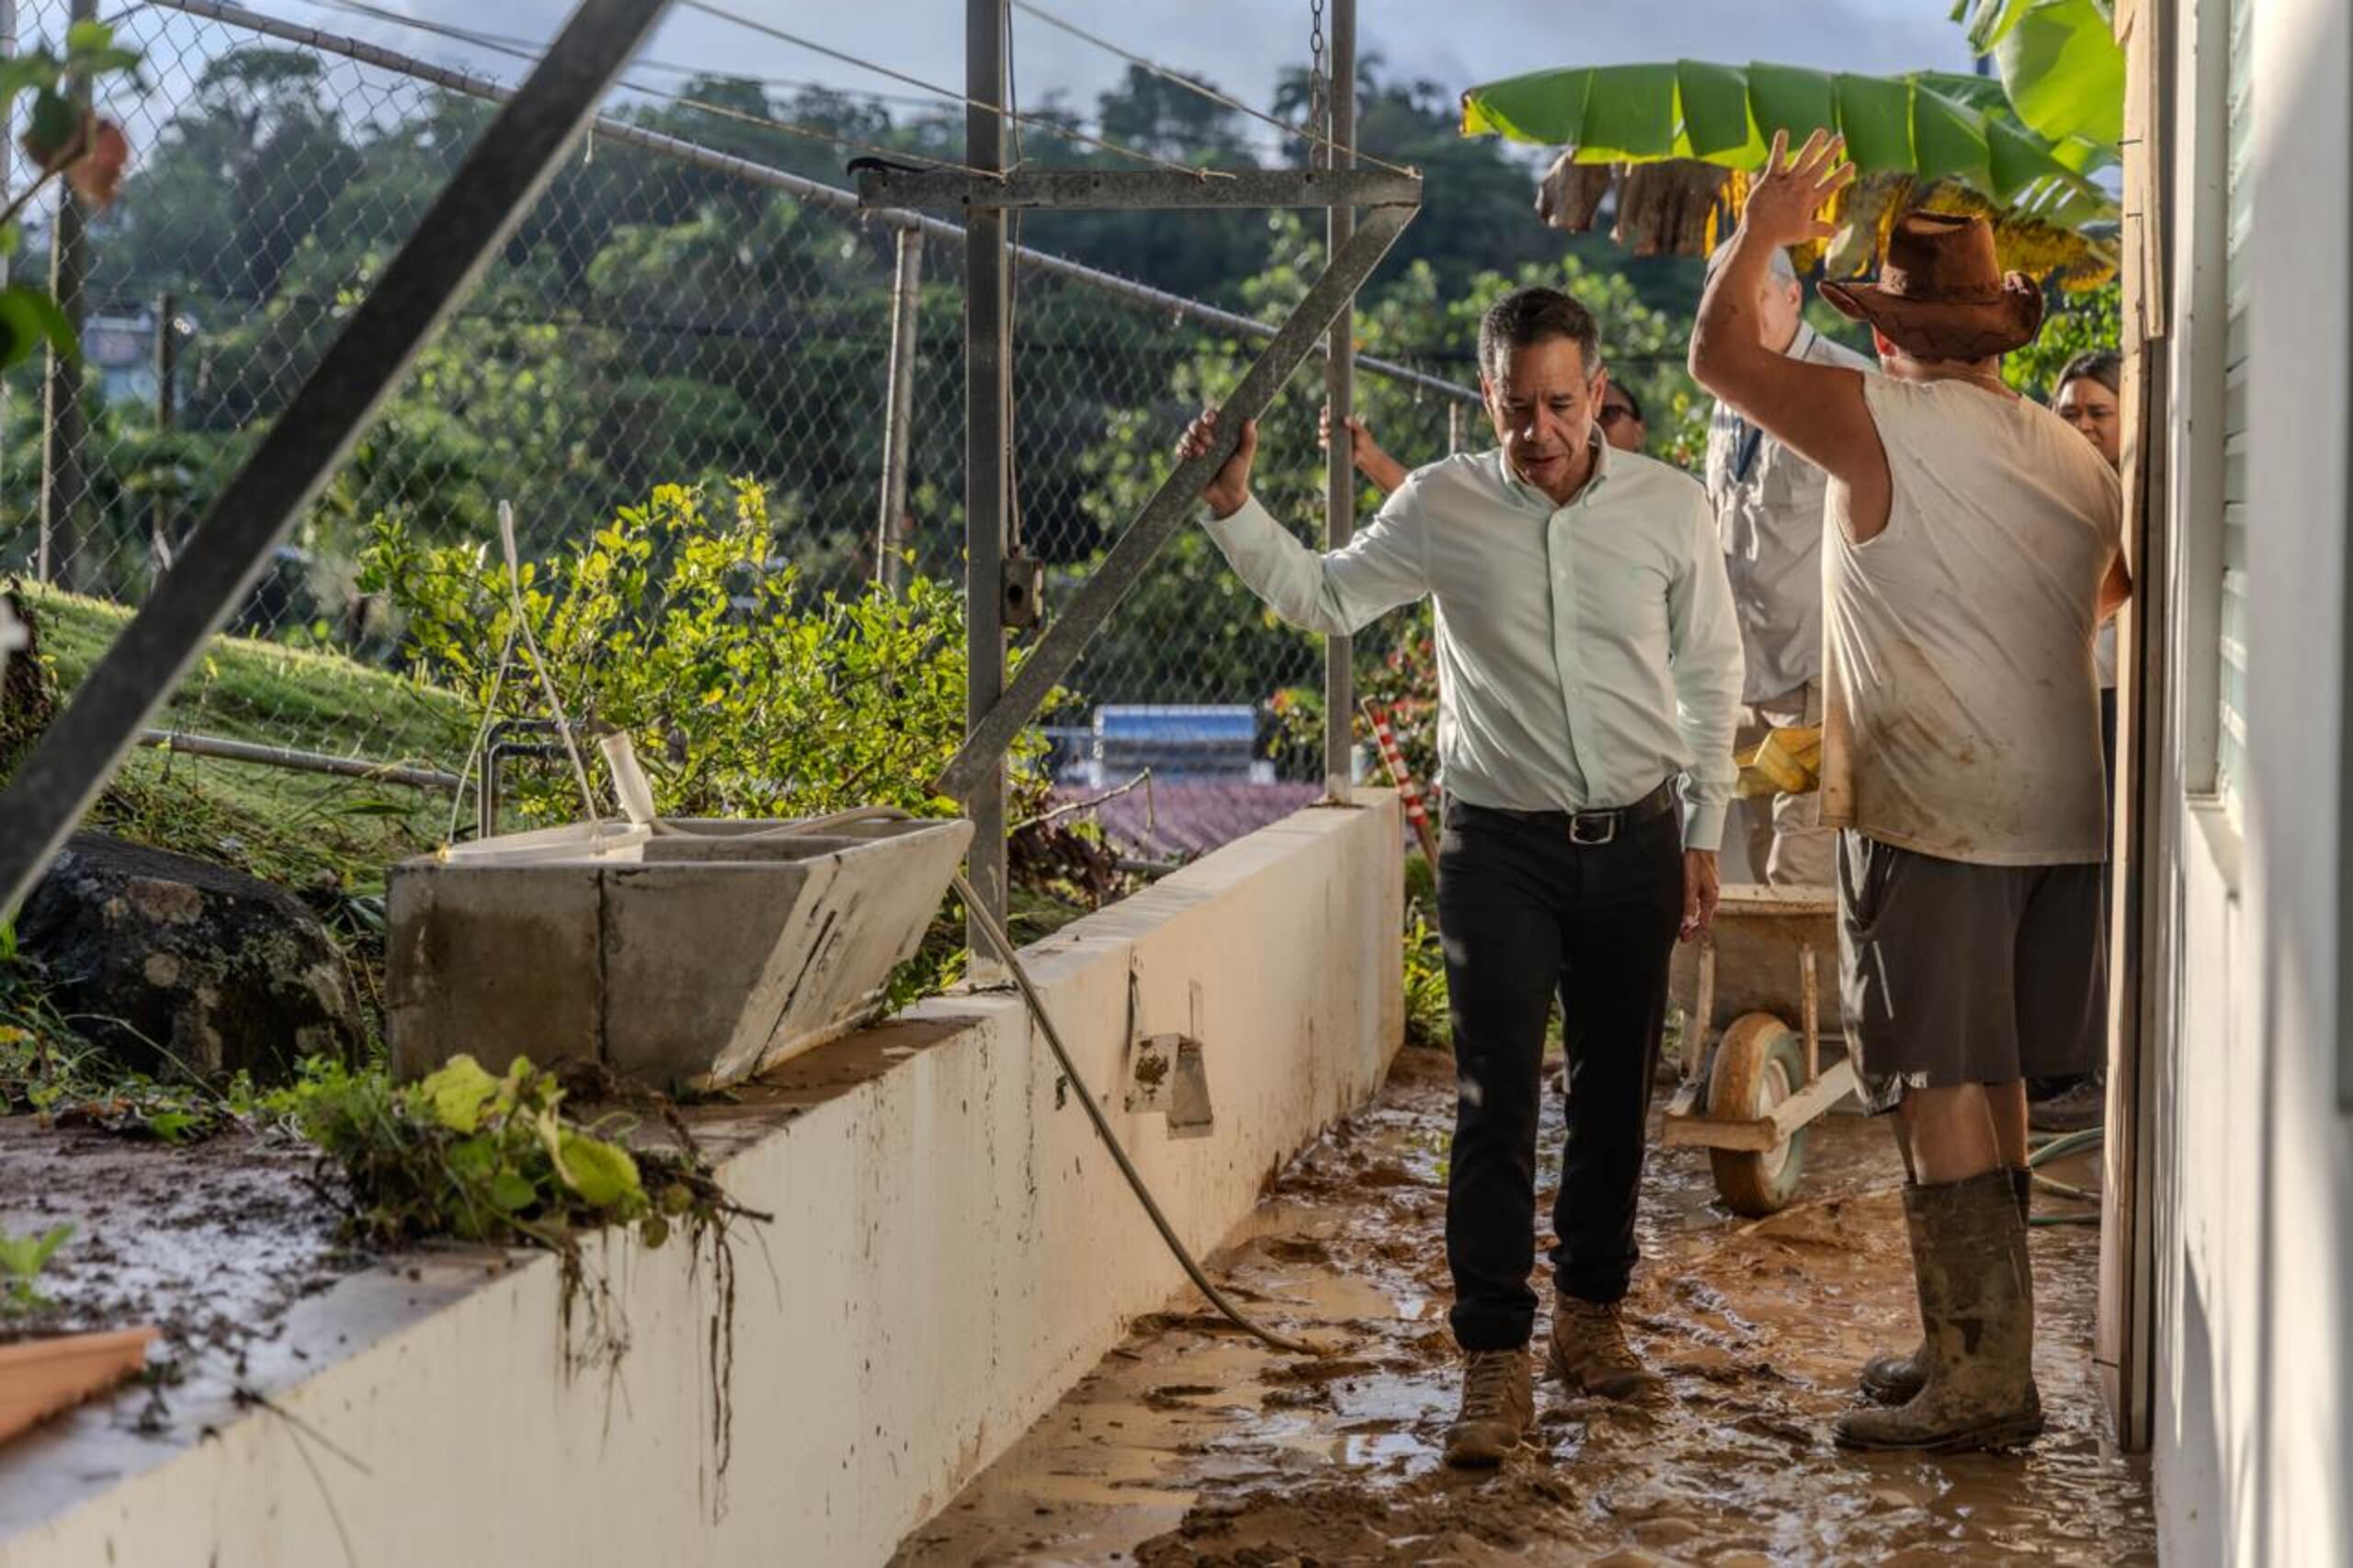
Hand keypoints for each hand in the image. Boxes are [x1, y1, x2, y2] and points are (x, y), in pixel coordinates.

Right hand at [1177, 406, 1256, 519]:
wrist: (1227, 497)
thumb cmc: (1238, 474)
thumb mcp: (1245, 456)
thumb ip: (1249, 440)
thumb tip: (1250, 421)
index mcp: (1221, 433)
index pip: (1212, 417)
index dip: (1209, 414)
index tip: (1211, 419)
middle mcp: (1207, 438)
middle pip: (1196, 424)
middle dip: (1199, 429)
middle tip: (1209, 442)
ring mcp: (1196, 449)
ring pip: (1186, 436)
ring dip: (1190, 440)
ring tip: (1201, 452)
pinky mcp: (1188, 461)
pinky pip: (1179, 450)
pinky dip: (1181, 450)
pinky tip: (1188, 455)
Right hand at [1320, 405, 1407, 492]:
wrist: (1365, 455)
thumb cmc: (1364, 440)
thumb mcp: (1361, 430)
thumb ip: (1355, 424)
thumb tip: (1346, 418)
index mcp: (1342, 421)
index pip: (1332, 413)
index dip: (1326, 411)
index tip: (1324, 410)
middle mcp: (1335, 428)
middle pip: (1324, 422)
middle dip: (1323, 420)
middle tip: (1326, 421)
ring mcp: (1333, 437)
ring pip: (1322, 432)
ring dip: (1322, 431)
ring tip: (1327, 432)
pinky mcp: (1332, 447)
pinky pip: (1323, 443)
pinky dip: (1323, 442)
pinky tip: (1326, 441)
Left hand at [1680, 849, 1719, 943]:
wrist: (1700, 843)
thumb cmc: (1696, 862)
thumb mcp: (1690, 886)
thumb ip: (1689, 906)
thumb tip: (1687, 925)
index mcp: (1711, 898)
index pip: (1704, 922)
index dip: (1694, 932)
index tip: (1684, 939)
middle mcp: (1711, 895)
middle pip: (1703, 917)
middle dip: (1693, 927)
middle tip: (1682, 935)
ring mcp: (1708, 889)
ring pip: (1701, 909)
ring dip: (1691, 918)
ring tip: (1682, 924)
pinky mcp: (1702, 882)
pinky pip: (1698, 900)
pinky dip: (1691, 908)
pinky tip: (1684, 907)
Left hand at [1740, 128, 1854, 252]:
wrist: (1757, 235)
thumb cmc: (1780, 235)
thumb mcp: (1803, 233)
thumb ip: (1821, 228)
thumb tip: (1836, 231)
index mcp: (1810, 201)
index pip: (1830, 186)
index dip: (1841, 175)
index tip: (1852, 165)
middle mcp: (1800, 190)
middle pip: (1819, 168)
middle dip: (1831, 153)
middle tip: (1841, 139)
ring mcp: (1786, 183)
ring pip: (1803, 160)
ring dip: (1813, 145)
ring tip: (1822, 131)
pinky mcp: (1770, 180)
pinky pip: (1776, 160)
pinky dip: (1779, 146)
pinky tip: (1783, 132)